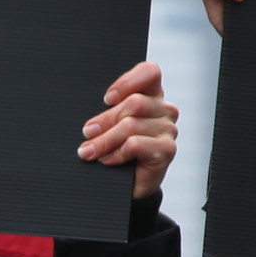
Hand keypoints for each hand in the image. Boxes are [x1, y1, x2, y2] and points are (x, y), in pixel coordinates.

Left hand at [78, 60, 177, 200]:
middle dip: (105, 120)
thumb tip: (91, 120)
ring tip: (90, 151)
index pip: (150, 72)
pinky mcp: (166, 150)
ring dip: (104, 140)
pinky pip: (135, 144)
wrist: (129, 184)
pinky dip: (117, 153)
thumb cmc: (119, 150)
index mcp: (152, 95)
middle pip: (133, 103)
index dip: (127, 82)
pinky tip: (108, 160)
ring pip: (130, 125)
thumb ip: (109, 112)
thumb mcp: (111, 125)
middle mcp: (164, 110)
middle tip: (87, 133)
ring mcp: (168, 130)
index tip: (106, 99)